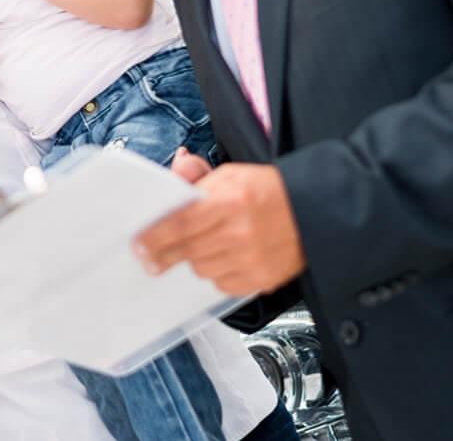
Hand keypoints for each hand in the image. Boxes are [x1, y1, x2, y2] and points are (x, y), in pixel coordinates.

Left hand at [133, 162, 305, 295]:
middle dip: (165, 254)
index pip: (182, 222)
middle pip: (188, 250)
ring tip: (207, 245)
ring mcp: (252, 259)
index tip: (139, 245)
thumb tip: (175, 169)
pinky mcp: (262, 279)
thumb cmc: (269, 191)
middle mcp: (241, 232)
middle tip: (150, 258)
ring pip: (202, 269)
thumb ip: (197, 176)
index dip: (156, 236)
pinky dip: (218, 274)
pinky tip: (226, 258)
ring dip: (196, 260)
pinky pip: (222, 284)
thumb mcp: (232, 174)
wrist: (314, 211)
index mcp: (231, 200)